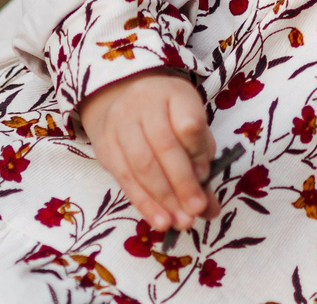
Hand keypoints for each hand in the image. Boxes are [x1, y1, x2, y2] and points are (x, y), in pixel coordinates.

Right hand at [75, 71, 216, 229]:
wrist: (120, 100)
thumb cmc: (167, 118)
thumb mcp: (191, 126)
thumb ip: (202, 162)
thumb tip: (211, 208)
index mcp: (175, 93)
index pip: (189, 121)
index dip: (198, 151)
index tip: (206, 176)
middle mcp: (144, 103)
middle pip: (164, 146)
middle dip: (183, 183)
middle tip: (196, 210)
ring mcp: (120, 124)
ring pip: (142, 165)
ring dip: (164, 199)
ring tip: (181, 222)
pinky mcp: (105, 147)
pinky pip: (125, 179)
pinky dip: (145, 204)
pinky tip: (160, 221)